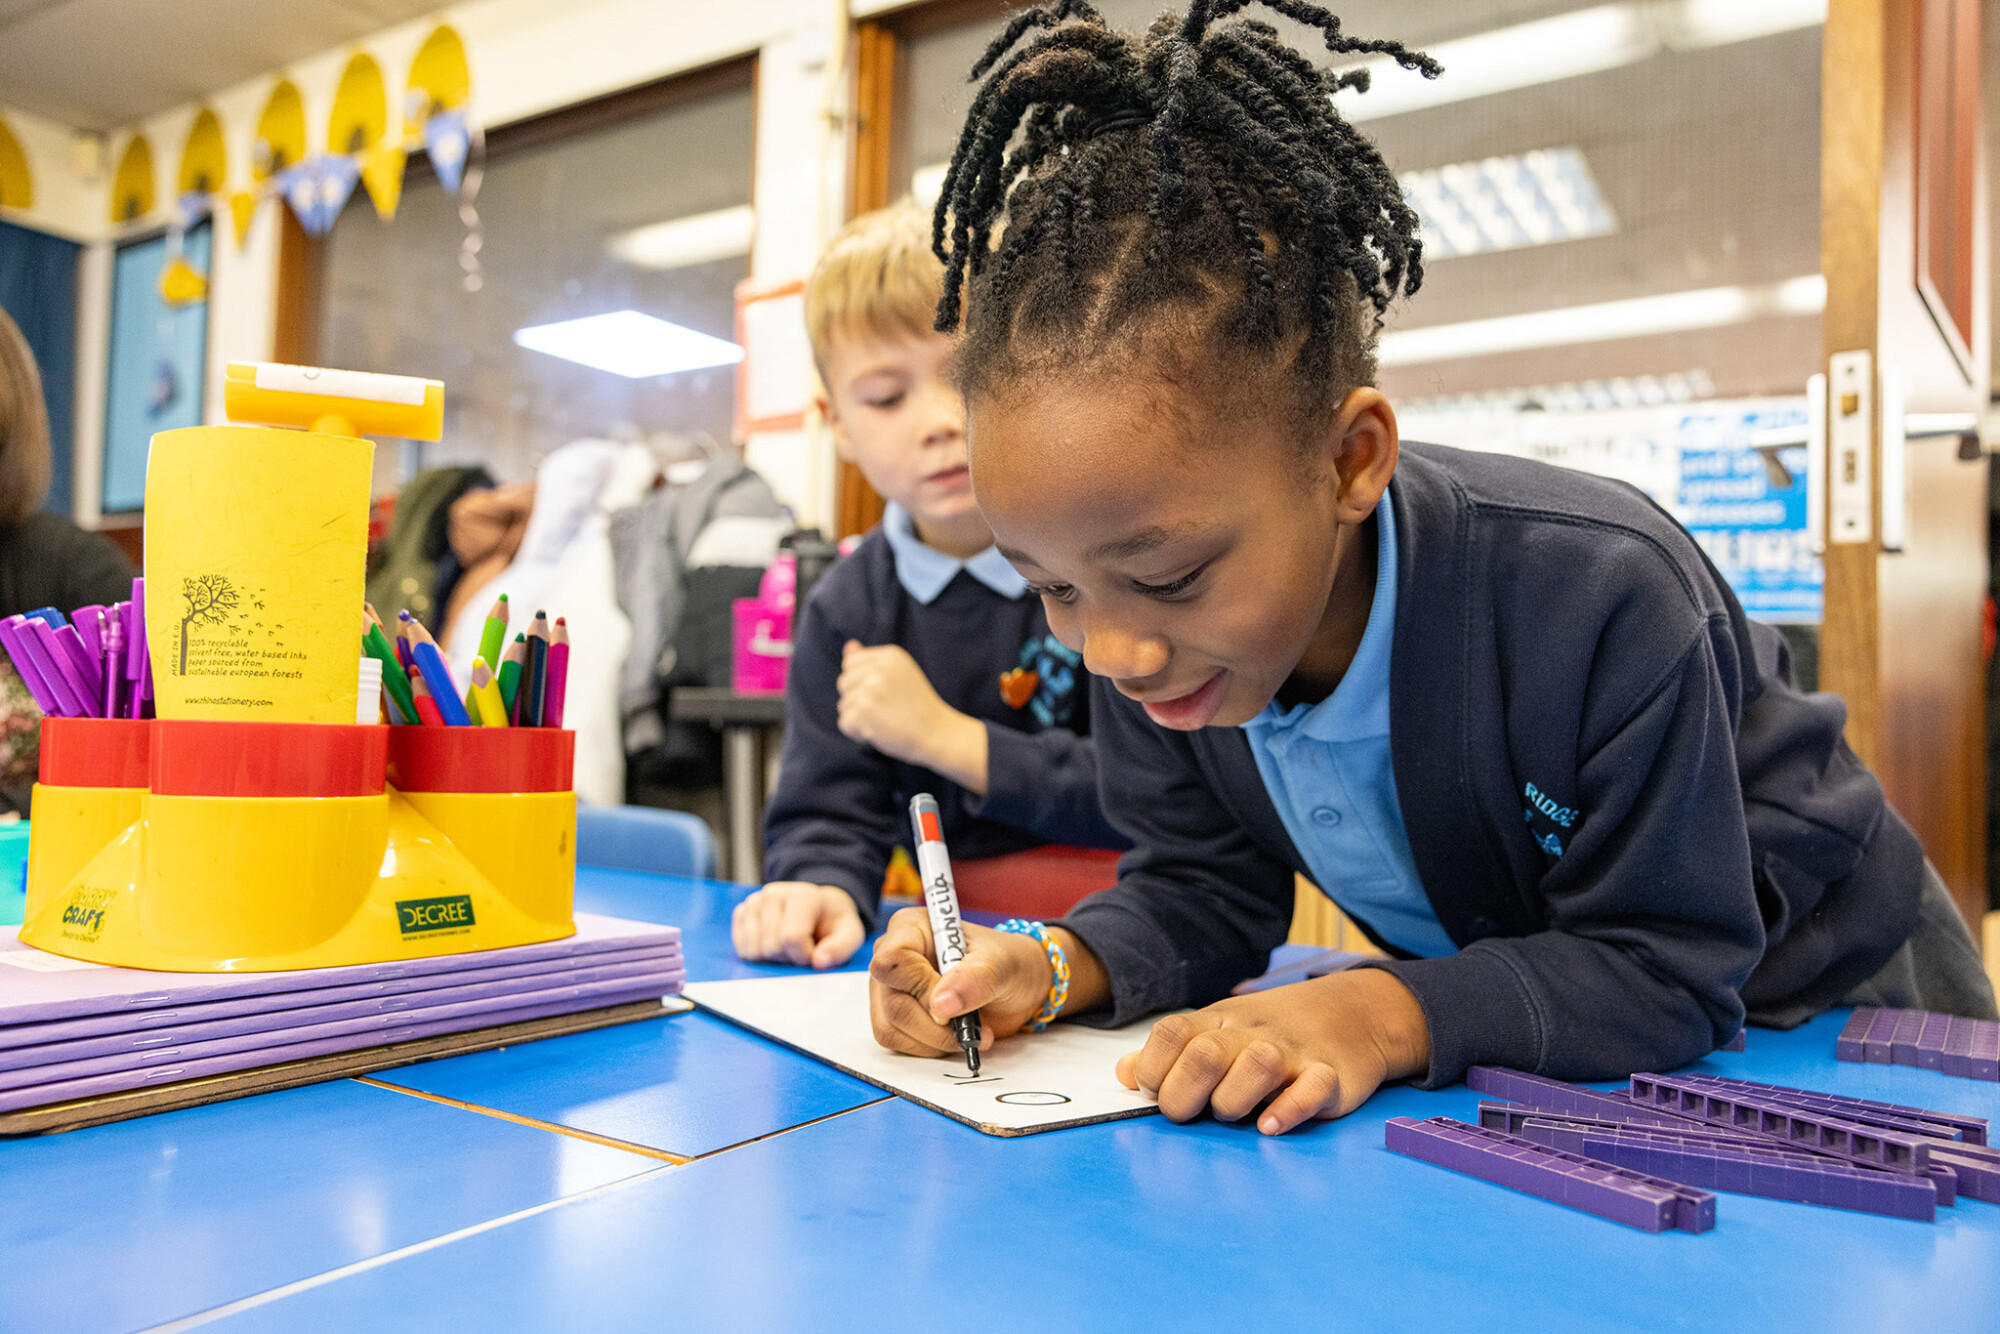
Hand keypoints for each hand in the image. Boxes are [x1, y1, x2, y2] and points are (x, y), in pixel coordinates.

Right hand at [731, 882, 865, 968]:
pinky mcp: (741, 912)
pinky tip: (772, 943)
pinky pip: (741, 948)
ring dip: (772, 958)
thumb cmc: (833, 923)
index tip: (814, 952)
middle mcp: (774, 893)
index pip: (791, 937)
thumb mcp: (850, 934)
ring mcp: (754, 902)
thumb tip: (819, 961)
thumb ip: (840, 948)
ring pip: (753, 950)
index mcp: (803, 895)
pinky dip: (757, 954)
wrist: (819, 908)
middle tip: (801, 949)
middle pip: (770, 946)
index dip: (803, 956)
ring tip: (787, 946)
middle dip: (788, 958)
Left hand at [836, 642, 987, 791]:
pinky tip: (880, 731)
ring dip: (860, 719)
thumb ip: (871, 662)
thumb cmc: (916, 707)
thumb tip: (849, 645)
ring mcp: (871, 689)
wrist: (938, 734)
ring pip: (843, 705)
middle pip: (843, 683)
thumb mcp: (898, 676)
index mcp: (890, 655)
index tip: (884, 694)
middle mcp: (880, 668)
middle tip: (886, 709)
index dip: (860, 683)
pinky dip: (858, 733)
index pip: (850, 663)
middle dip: (857, 700)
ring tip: (886, 720)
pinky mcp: (864, 711)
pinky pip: (844, 723)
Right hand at [868, 907, 1052, 1056]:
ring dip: (934, 1041)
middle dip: (935, 1025)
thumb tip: (941, 1006)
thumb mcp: (1001, 965)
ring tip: (970, 1031)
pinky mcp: (893, 1016)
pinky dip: (929, 1048)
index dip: (919, 988)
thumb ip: (975, 980)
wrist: (1016, 986)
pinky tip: (955, 1036)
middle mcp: (894, 956)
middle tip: (973, 1026)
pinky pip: (896, 1042)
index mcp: (912, 928)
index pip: (891, 961)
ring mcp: (890, 988)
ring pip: (891, 1028)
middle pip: (893, 1002)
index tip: (952, 1004)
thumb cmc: (1007, 963)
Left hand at [1115, 970, 1429, 1133]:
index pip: (1171, 1033)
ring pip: (1257, 1065)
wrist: (1352, 1014)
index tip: (1158, 1092)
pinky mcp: (1330, 1074)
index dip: (1154, 1068)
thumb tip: (1123, 1074)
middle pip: (1205, 1053)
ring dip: (1236, 1099)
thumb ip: (1171, 1055)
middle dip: (1186, 1094)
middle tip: (1194, 1113)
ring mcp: (1291, 1052)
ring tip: (1237, 1116)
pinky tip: (1271, 1126)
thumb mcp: (1219, 1031)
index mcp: (1218, 1021)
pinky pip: (1311, 1088)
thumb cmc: (1272, 1032)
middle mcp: (1250, 1033)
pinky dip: (1289, 1109)